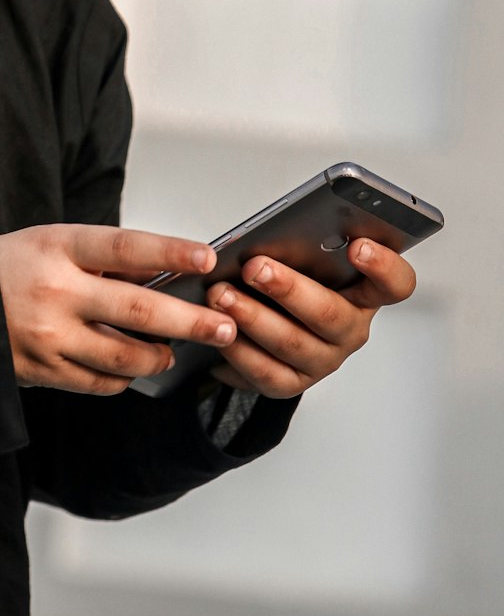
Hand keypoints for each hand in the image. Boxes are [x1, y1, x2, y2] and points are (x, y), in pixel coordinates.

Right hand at [0, 224, 237, 393]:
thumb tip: (168, 274)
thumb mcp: (51, 244)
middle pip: (136, 308)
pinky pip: (99, 381)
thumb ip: (104, 259)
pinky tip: (132, 366)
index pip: (123, 246)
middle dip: (189, 320)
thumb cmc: (10, 267)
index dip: (168, 251)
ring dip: (159, 355)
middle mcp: (53, 291)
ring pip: (124, 354)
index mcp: (56, 247)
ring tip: (175, 352)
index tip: (207, 256)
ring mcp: (47, 336)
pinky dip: (123, 375)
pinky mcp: (41, 371)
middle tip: (225, 327)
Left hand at [206, 238, 416, 398]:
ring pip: (293, 343)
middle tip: (254, 266)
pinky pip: (267, 371)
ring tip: (221, 294)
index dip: (383, 265)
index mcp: (364, 293)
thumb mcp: (299, 256)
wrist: (265, 323)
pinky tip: (220, 330)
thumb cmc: (289, 277)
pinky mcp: (292, 382)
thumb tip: (270, 233)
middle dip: (288, 288)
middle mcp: (350, 328)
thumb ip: (298, 246)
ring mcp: (324, 359)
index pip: (395, 283)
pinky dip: (240, 350)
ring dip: (253, 316)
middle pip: (330, 313)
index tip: (357, 245)